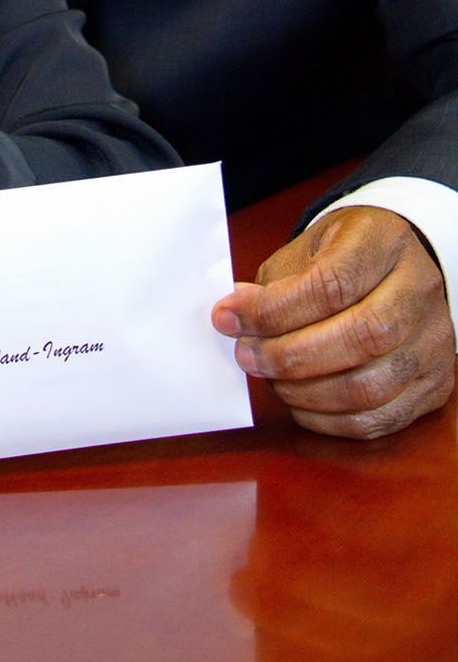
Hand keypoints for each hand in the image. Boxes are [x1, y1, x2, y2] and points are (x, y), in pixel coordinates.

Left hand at [212, 206, 455, 437]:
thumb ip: (273, 285)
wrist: (395, 266)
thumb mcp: (305, 250)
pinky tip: (298, 401)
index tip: (227, 317)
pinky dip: (329, 419)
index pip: (332, 283)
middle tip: (246, 356)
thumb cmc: (341, 256)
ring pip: (371, 386)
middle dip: (289, 355)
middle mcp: (419, 291)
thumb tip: (234, 319)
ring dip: (305, 391)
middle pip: (361, 336)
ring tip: (269, 378)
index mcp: (383, 243)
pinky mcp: (434, 383)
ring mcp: (433, 341)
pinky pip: (380, 418)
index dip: (274, 309)